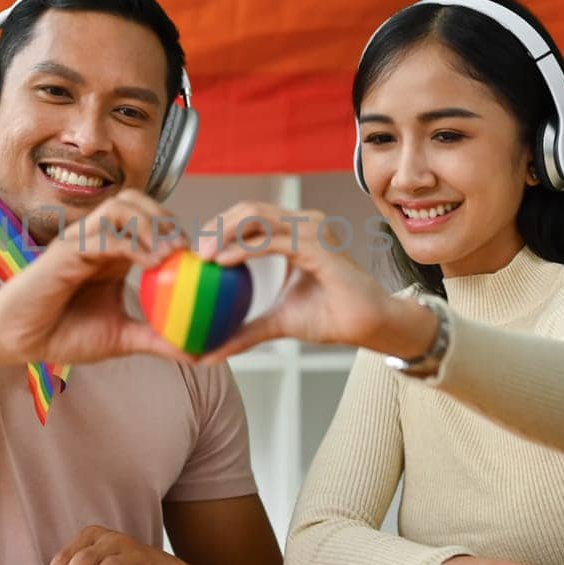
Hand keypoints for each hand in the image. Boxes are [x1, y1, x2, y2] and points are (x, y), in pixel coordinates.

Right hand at [0, 190, 187, 366]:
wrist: (17, 341)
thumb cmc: (62, 335)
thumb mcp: (120, 338)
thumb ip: (155, 338)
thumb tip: (197, 353)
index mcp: (110, 252)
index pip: (146, 219)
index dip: (173, 228)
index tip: (194, 256)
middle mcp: (96, 239)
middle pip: (136, 201)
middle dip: (164, 217)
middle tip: (183, 248)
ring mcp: (80, 240)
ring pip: (120, 206)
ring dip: (149, 224)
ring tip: (168, 254)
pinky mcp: (65, 250)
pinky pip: (103, 234)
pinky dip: (131, 243)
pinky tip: (151, 264)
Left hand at [194, 202, 398, 361]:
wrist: (369, 324)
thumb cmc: (330, 317)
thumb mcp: (278, 321)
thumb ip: (245, 330)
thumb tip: (207, 355)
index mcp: (295, 233)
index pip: (250, 217)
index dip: (219, 226)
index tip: (195, 251)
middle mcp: (304, 223)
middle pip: (249, 209)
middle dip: (216, 224)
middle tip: (194, 251)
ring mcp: (312, 230)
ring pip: (258, 216)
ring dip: (225, 232)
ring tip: (203, 255)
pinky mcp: (318, 245)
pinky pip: (274, 240)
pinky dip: (245, 248)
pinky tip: (223, 262)